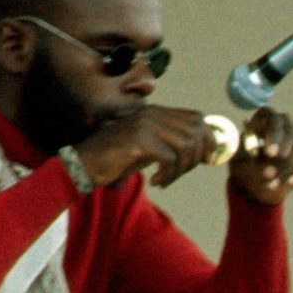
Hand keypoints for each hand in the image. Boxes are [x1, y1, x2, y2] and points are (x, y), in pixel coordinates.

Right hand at [74, 106, 213, 188]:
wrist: (85, 162)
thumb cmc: (120, 157)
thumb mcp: (152, 146)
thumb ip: (174, 142)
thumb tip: (206, 150)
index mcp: (158, 112)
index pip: (197, 118)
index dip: (207, 139)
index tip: (204, 160)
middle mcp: (154, 114)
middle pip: (196, 132)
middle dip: (195, 158)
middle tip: (180, 174)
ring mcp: (146, 124)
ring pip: (186, 146)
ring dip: (181, 169)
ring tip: (166, 179)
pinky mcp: (139, 139)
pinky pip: (169, 158)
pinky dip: (167, 174)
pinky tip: (156, 181)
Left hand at [227, 108, 292, 206]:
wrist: (255, 183)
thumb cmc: (244, 168)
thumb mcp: (239, 163)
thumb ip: (252, 163)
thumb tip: (269, 170)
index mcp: (262, 120)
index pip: (272, 117)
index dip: (273, 132)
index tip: (270, 153)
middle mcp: (283, 125)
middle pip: (290, 130)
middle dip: (283, 152)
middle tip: (271, 171)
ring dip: (289, 167)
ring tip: (273, 183)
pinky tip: (289, 182)